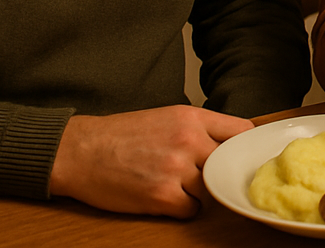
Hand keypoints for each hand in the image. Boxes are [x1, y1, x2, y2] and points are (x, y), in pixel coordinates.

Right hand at [50, 105, 252, 216]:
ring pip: (211, 188)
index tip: (239, 156)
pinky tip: (169, 199)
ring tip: (180, 185)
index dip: (242, 146)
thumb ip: (200, 128)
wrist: (82, 150)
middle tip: (209, 175)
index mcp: (193, 117)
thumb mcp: (168, 116)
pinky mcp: (161, 196)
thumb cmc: (123, 133)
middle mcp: (189, 140)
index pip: (241, 131)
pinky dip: (184, 208)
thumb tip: (228, 143)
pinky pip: (192, 209)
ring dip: (200, 191)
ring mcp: (176, 169)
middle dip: (221, 171)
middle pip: (229, 162)